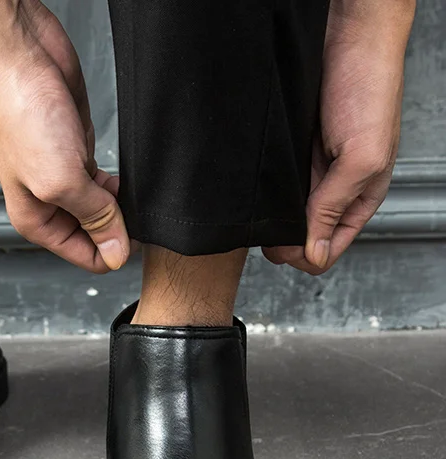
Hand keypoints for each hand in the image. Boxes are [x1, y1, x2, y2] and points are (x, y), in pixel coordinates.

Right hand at [0, 0, 130, 272]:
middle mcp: (49, 204)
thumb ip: (94, 218)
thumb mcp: (61, 181)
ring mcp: (66, 179)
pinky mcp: (79, 154)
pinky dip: (118, 184)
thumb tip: (116, 253)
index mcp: (36, 221)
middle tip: (133, 209)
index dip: (113, 249)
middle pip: (96, 235)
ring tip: (126, 190)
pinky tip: (122, 176)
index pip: (85, 256)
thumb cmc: (23, 116)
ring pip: (103, 210)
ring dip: (120, 205)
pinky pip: (105, 184)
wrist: (22, 59)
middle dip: (117, 227)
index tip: (133, 234)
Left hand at [263, 0, 414, 274]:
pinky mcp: (291, 155)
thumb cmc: (369, 89)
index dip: (301, 254)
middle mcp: (333, 190)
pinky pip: (272, 188)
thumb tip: (315, 254)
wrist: (348, 38)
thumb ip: (335, 207)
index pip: (326, 250)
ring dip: (269, 218)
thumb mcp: (361, 158)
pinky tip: (256, 187)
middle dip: (281, 240)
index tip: (282, 242)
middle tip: (266, 225)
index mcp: (358, 199)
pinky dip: (262, 194)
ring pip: (283, 216)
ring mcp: (309, 173)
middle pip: (300, 238)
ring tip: (259, 207)